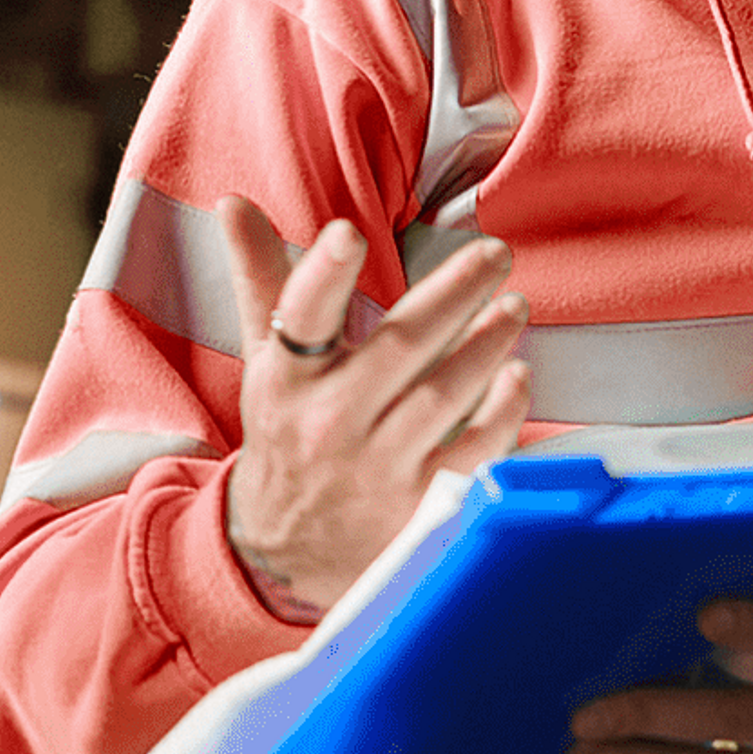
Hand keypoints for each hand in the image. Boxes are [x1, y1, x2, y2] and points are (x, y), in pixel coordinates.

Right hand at [217, 199, 528, 615]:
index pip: (300, 319)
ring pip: (444, 394)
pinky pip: (473, 450)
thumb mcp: (266, 360)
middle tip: (494, 253)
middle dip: (454, 292)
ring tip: (514, 304)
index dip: (321, 276)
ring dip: (488, 344)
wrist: (285, 550)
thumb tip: (234, 203)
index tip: (346, 234)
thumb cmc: (288, 432)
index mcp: (287, 379)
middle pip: (399, 347)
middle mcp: (329, 422)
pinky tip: (518, 376)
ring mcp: (377, 467)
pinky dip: (502, 412)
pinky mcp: (419, 503)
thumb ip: (262, 278)